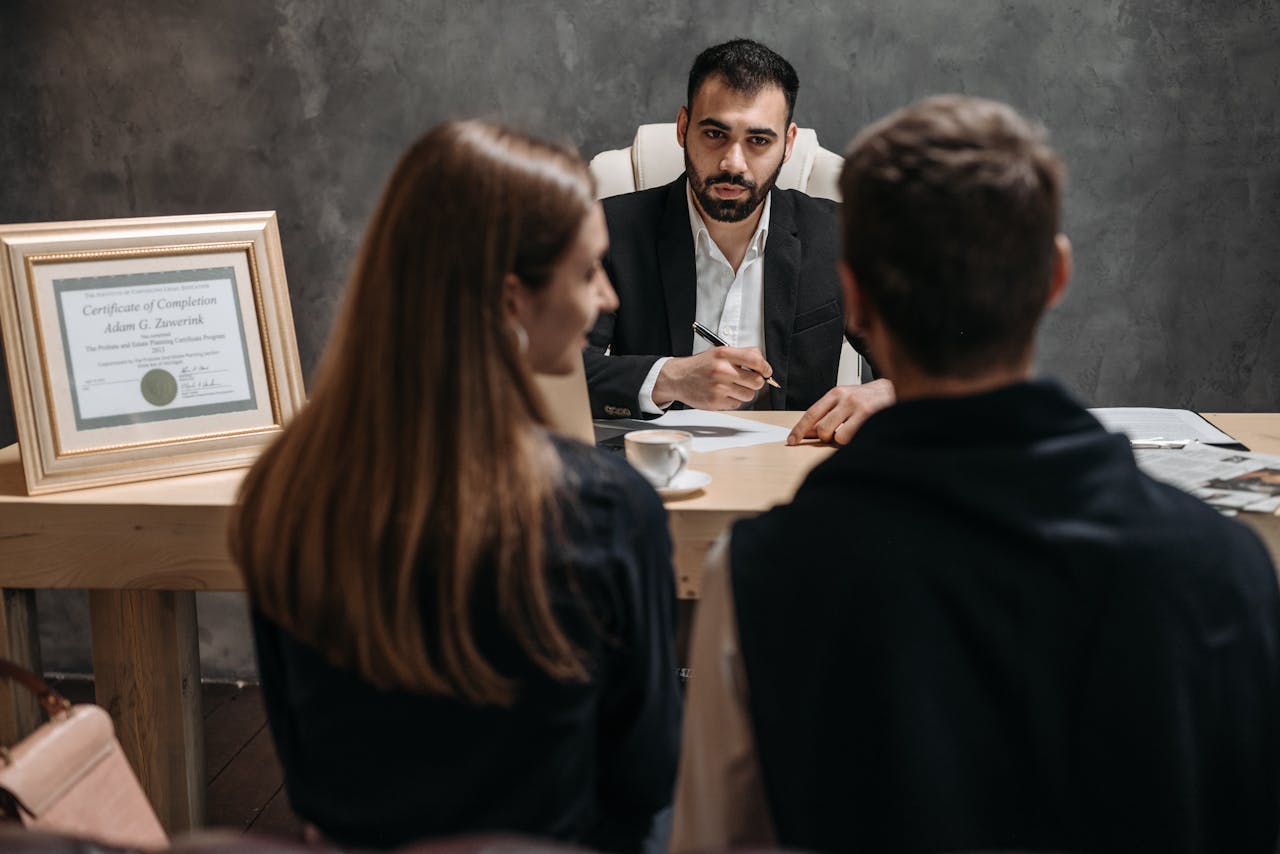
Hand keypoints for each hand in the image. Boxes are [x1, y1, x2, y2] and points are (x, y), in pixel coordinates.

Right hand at [653, 346, 772, 409]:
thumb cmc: (700, 366)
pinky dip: (733, 400)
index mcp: (724, 354)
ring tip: (732, 387)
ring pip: (749, 395)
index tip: (766, 371)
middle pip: (756, 381)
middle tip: (749, 380)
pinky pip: (737, 404)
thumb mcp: (718, 353)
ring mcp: (718, 387)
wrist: (677, 378)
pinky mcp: (715, 402)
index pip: (755, 359)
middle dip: (756, 382)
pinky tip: (722, 394)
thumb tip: (763, 364)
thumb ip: (741, 355)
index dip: (765, 367)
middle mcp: (722, 370)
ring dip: (744, 392)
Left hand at [787, 379, 894, 445]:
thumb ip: (828, 414)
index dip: (800, 430)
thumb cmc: (871, 398)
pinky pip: (851, 438)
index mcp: (837, 393)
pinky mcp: (870, 416)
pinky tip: (862, 432)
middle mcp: (846, 398)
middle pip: (821, 428)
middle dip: (826, 437)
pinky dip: (853, 441)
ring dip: (841, 440)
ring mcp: (858, 407)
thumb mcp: (847, 400)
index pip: (812, 413)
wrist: (899, 389)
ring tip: (853, 430)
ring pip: (836, 436)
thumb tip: (807, 433)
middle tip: (838, 433)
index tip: (792, 440)